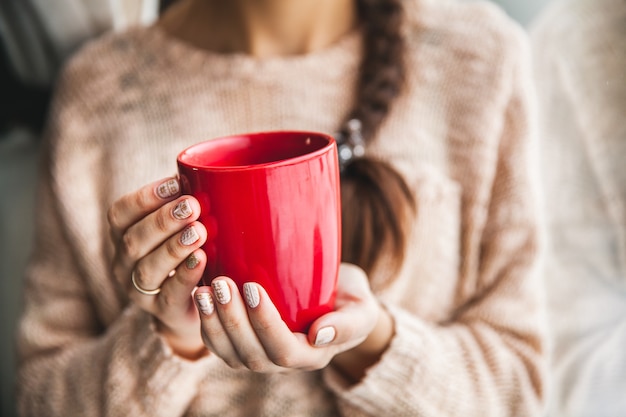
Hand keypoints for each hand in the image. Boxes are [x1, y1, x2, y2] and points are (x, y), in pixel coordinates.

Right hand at [107, 177, 208, 359]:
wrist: (196, 307)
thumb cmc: (190, 254)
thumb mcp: (182, 228)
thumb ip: (188, 205)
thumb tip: (211, 173)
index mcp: (124, 236)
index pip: (120, 214)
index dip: (145, 198)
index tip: (175, 184)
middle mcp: (124, 264)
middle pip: (134, 241)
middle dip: (163, 221)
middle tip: (192, 206)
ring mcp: (140, 292)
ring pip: (148, 269)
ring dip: (173, 247)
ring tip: (199, 232)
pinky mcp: (163, 312)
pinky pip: (171, 294)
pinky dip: (186, 275)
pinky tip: (201, 260)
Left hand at [195, 263, 391, 374]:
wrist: (338, 297)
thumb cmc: (351, 302)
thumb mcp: (361, 311)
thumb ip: (347, 325)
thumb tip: (320, 336)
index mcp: (311, 356)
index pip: (284, 350)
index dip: (265, 323)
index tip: (253, 286)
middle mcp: (281, 362)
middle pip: (251, 354)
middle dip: (233, 320)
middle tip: (221, 284)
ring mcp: (260, 355)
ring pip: (230, 353)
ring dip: (213, 323)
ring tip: (204, 290)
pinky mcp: (243, 343)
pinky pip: (220, 343)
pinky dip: (206, 322)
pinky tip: (198, 294)